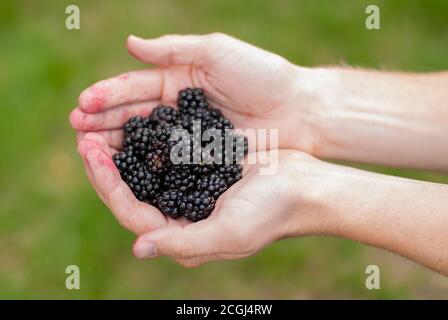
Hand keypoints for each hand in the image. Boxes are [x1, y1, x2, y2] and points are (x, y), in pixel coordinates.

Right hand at [70, 33, 314, 151]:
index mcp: (178, 80)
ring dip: (118, 145)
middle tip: (77, 131)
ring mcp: (188, 136)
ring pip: (146, 141)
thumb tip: (130, 44)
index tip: (82, 105)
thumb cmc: (262, 76)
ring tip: (91, 150)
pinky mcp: (202, 159)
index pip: (135, 87)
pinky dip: (148, 166)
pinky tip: (127, 171)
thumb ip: (174, 50)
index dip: (108, 95)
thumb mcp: (217, 52)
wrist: (300, 111)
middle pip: (134, 116)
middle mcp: (178, 108)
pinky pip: (169, 163)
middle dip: (104, 122)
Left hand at [76, 132, 319, 266]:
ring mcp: (189, 190)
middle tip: (83, 134)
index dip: (107, 184)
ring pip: (144, 171)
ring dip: (121, 149)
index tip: (90, 153)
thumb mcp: (231, 232)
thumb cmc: (273, 211)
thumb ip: (184, 244)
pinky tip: (135, 119)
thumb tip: (138, 248)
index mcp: (183, 234)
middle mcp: (180, 215)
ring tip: (99, 125)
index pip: (132, 212)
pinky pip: (165, 153)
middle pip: (131, 192)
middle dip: (105, 165)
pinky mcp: (198, 168)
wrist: (305, 185)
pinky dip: (148, 138)